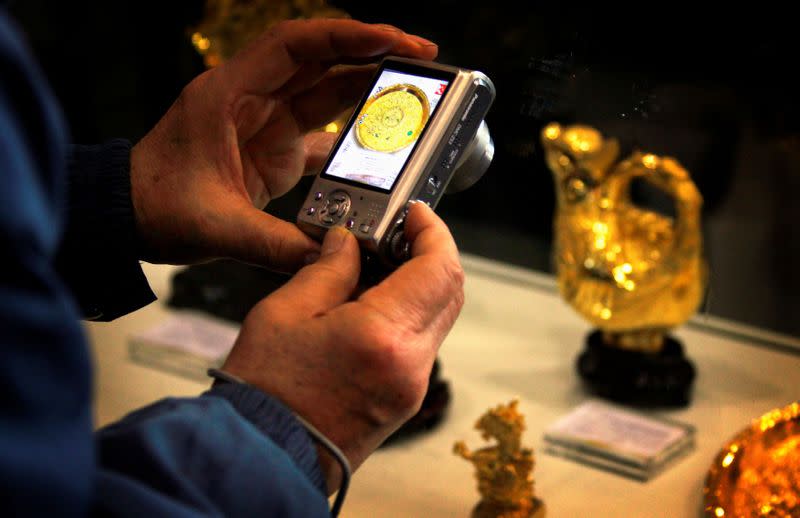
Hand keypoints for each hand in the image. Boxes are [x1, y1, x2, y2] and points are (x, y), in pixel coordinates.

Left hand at [130, 19, 437, 270]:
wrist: (128, 217)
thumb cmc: (154, 206)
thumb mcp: (215, 226)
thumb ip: (274, 244)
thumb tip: (328, 259)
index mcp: (229, 94)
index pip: (294, 45)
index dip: (346, 36)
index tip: (392, 41)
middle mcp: (251, 100)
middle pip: (321, 60)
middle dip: (372, 54)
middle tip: (422, 61)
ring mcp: (264, 124)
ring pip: (326, 93)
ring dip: (368, 91)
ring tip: (414, 97)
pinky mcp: (274, 151)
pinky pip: (322, 134)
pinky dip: (352, 140)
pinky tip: (381, 151)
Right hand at [221, 202, 464, 491]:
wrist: (264, 458)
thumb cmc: (265, 393)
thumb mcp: (284, 314)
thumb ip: (326, 269)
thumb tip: (347, 243)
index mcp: (384, 336)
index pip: (439, 269)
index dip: (434, 231)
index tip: (415, 213)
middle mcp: (411, 364)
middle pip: (449, 292)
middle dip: (430, 253)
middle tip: (395, 232)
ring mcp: (412, 387)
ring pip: (438, 317)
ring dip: (418, 283)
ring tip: (373, 264)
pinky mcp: (404, 400)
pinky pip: (421, 343)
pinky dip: (407, 313)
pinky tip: (369, 301)